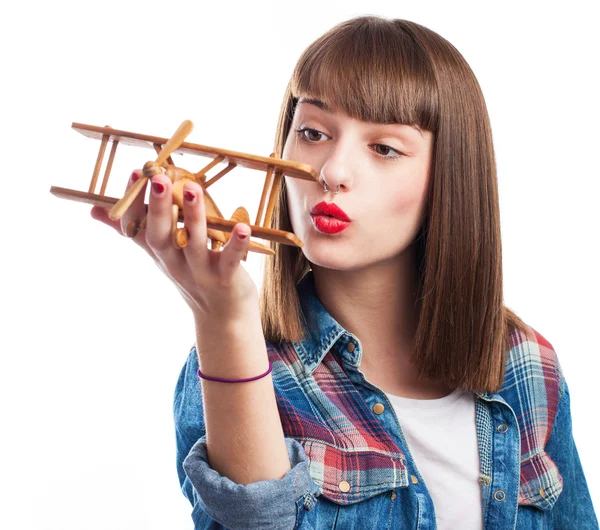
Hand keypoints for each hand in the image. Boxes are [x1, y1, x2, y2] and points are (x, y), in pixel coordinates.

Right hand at [91, 170, 257, 321]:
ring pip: (194, 243)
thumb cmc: (192, 276)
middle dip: (159, 206)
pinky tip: (242, 227)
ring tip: (193, 189)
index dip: (134, 203)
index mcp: (159, 252)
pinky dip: (236, 245)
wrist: (222, 318)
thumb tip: (94, 209)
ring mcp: (200, 272)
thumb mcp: (160, 254)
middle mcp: (175, 262)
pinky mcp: (226, 280)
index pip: (137, 228)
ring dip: (193, 216)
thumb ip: (134, 231)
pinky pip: (230, 261)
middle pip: (160, 235)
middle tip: (158, 178)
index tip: (134, 173)